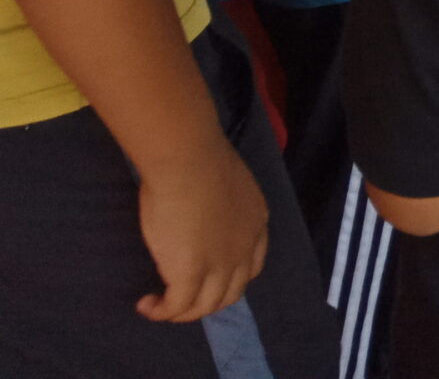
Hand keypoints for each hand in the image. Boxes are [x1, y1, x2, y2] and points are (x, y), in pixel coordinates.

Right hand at [133, 133, 268, 324]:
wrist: (188, 160)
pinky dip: (161, 311)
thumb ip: (220, 206)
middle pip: (232, 292)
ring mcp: (220, 263)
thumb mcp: (225, 185)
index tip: (207, 277)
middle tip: (180, 297)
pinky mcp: (191, 273)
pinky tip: (146, 305)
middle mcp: (244, 248)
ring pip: (206, 306)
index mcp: (256, 222)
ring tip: (160, 306)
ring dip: (182, 313)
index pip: (252, 265)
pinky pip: (177, 306)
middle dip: (207, 301)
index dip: (230, 278)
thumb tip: (201, 212)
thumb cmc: (200, 161)